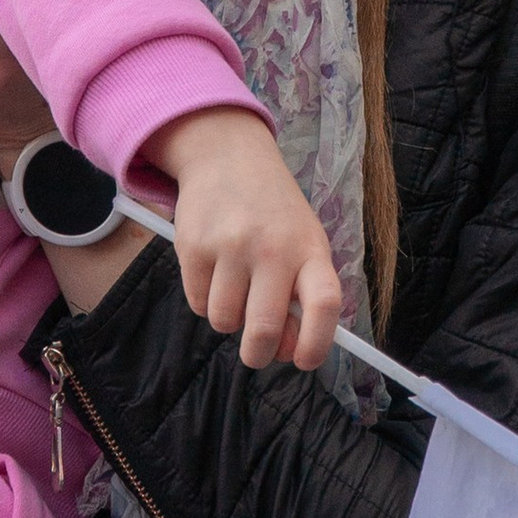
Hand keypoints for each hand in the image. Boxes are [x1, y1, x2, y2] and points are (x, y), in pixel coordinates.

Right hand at [146, 103, 340, 369]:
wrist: (228, 157)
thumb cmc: (274, 212)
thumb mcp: (303, 240)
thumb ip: (302, 292)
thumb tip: (287, 348)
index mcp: (310, 250)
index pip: (324, 304)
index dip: (316, 343)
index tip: (304, 361)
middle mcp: (273, 248)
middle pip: (264, 329)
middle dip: (259, 354)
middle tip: (257, 351)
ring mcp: (230, 247)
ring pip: (224, 322)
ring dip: (229, 320)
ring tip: (235, 290)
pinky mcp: (193, 246)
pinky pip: (197, 304)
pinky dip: (205, 301)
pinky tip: (214, 273)